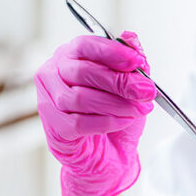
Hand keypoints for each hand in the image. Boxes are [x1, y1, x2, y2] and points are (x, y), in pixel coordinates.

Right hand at [35, 32, 155, 195]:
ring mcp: (49, 100)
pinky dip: (106, 122)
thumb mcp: (130, 88)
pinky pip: (80, 122)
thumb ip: (131, 64)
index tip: (137, 61)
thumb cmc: (115, 115)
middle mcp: (53, 73)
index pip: (86, 45)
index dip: (112, 52)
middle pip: (84, 71)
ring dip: (116, 104)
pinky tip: (123, 121)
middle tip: (146, 90)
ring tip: (139, 109)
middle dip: (120, 81)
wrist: (109, 155)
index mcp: (70, 55)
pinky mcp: (54, 127)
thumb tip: (133, 40)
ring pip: (81, 98)